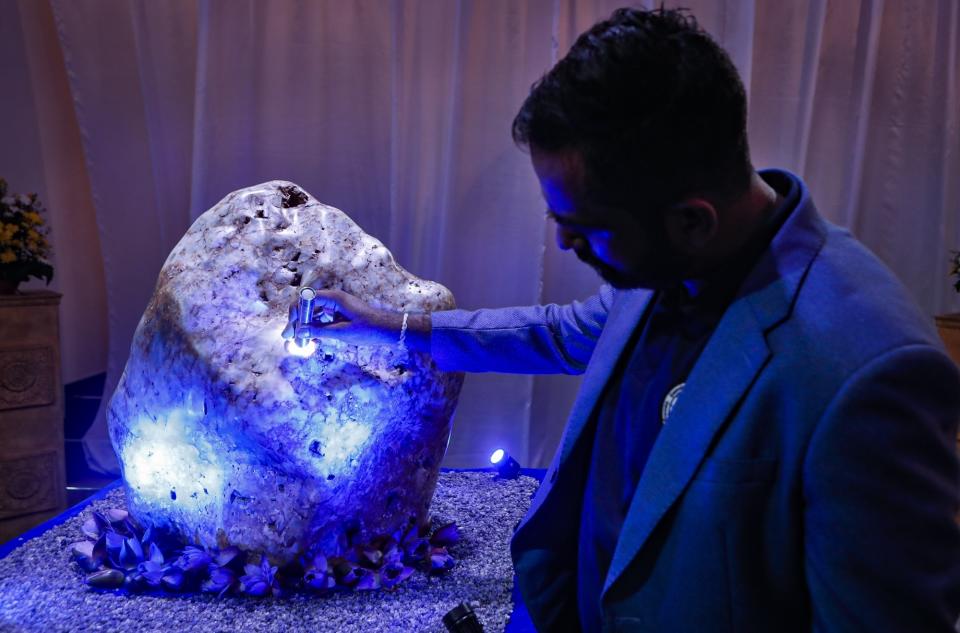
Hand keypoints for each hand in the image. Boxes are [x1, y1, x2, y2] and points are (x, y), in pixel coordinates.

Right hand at [281, 289, 428, 349]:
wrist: (389, 330)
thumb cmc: (369, 329)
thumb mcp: (342, 333)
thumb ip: (319, 331)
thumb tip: (299, 332)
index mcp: (334, 298)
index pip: (306, 299)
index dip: (295, 312)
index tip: (292, 328)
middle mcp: (333, 299)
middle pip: (308, 306)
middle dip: (297, 321)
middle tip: (288, 337)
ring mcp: (337, 307)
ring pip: (314, 314)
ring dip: (305, 327)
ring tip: (299, 343)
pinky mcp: (340, 315)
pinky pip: (323, 319)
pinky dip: (316, 329)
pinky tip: (312, 342)